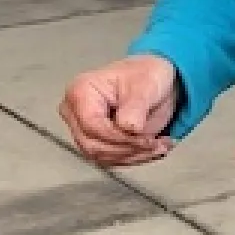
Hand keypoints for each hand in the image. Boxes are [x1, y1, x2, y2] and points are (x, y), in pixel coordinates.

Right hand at [59, 55, 178, 166]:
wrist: (154, 81)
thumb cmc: (146, 75)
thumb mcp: (146, 85)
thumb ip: (135, 107)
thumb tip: (129, 128)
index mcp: (80, 92)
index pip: (91, 126)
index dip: (118, 137)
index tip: (145, 139)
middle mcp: (74, 113)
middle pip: (93, 145)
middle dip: (127, 149)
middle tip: (155, 144)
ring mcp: (82, 129)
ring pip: (101, 156)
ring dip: (133, 156)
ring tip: (159, 146)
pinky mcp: (95, 142)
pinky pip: (110, 160)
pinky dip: (133, 158)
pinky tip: (153, 149)